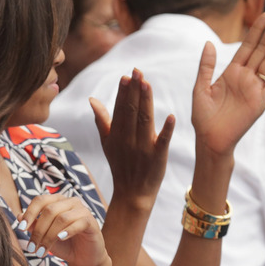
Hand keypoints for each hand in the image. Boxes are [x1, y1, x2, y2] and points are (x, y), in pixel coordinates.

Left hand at [15, 194, 107, 265]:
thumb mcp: (44, 235)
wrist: (83, 258)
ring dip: (49, 236)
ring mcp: (82, 210)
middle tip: (32, 247)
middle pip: (49, 210)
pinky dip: (67, 231)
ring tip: (42, 251)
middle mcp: (69, 202)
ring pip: (62, 218)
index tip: (21, 228)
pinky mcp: (91, 222)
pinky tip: (60, 239)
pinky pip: (79, 223)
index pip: (40, 200)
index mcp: (56, 201)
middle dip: (38, 230)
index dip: (29, 213)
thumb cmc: (62, 244)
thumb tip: (18, 216)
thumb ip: (33, 225)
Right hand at [90, 69, 174, 211]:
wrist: (131, 194)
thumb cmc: (120, 165)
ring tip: (147, 83)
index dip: (123, 92)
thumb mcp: (107, 142)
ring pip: (145, 120)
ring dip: (146, 102)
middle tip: (138, 71)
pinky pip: (163, 141)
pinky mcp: (158, 157)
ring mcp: (143, 148)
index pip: (119, 109)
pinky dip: (167, 130)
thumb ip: (101, 120)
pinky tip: (172, 116)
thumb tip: (92, 99)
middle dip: (134, 91)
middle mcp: (128, 139)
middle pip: (132, 111)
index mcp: (116, 134)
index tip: (126, 75)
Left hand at [192, 8, 264, 154]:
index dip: (257, 29)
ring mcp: (255, 88)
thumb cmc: (203, 116)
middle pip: (262, 48)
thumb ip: (206, 66)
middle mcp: (246, 77)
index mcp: (231, 71)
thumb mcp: (200, 87)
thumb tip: (208, 42)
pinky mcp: (260, 102)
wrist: (208, 139)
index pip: (247, 45)